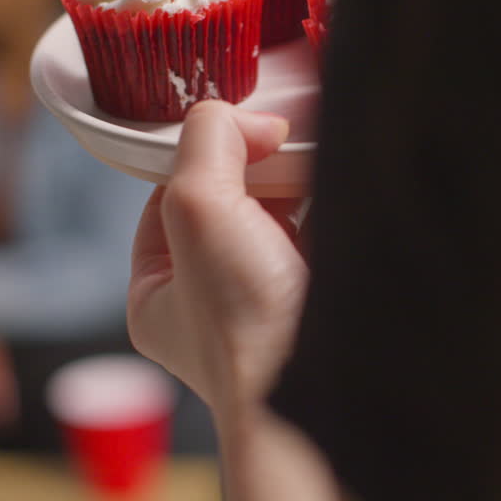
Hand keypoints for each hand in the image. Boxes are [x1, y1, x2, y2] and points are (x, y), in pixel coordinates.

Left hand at [128, 103, 308, 439]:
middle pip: (226, 202)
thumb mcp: (198, 207)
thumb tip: (252, 121)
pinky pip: (324, 233)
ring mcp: (268, 302)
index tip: (234, 126)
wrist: (332, 379)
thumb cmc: (247, 323)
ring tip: (314, 155)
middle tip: (280, 137)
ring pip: (279, 215)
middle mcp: (209, 300)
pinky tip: (341, 185)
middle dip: (254, 167)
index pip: (166, 196)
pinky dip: (331, 203)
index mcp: (158, 294)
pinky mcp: (321, 296)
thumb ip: (207, 141)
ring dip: (298, 181)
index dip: (197, 154)